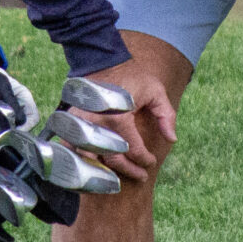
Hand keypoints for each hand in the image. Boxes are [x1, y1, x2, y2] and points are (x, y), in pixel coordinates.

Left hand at [0, 54, 38, 129]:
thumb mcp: (2, 90)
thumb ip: (12, 105)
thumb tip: (20, 122)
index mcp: (24, 97)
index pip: (34, 117)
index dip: (27, 127)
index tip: (14, 132)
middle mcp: (20, 105)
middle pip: (26, 124)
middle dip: (17, 130)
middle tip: (4, 133)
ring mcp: (11, 110)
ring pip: (16, 127)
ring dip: (9, 130)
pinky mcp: (1, 114)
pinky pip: (6, 125)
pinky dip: (2, 129)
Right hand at [80, 56, 176, 183]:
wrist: (103, 61)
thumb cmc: (132, 76)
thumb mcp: (156, 91)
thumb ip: (166, 115)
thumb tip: (171, 139)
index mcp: (120, 117)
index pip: (134, 149)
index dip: (145, 160)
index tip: (151, 162)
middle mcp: (97, 123)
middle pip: (114, 158)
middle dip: (129, 170)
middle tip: (141, 176)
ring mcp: (81, 124)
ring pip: (92, 158)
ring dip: (105, 171)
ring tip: (117, 179)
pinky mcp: (71, 122)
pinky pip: (73, 149)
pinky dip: (82, 161)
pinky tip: (93, 169)